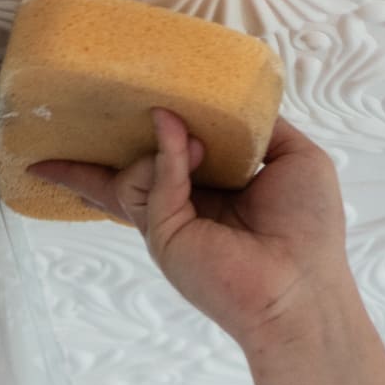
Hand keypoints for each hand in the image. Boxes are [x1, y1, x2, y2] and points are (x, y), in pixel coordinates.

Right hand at [28, 106, 350, 351]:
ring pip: (132, 170)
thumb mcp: (295, 157)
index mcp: (215, 189)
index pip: (172, 154)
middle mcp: (185, 206)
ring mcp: (168, 222)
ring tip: (196, 143)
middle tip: (74, 107)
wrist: (303, 285)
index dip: (153, 129)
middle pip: (128, 168)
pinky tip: (186, 142)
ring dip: (159, 145)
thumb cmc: (310, 229)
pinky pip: (150, 182)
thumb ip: (259, 124)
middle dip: (93, 149)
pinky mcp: (162, 234)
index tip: (138, 98)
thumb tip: (222, 99)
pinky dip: (166, 156)